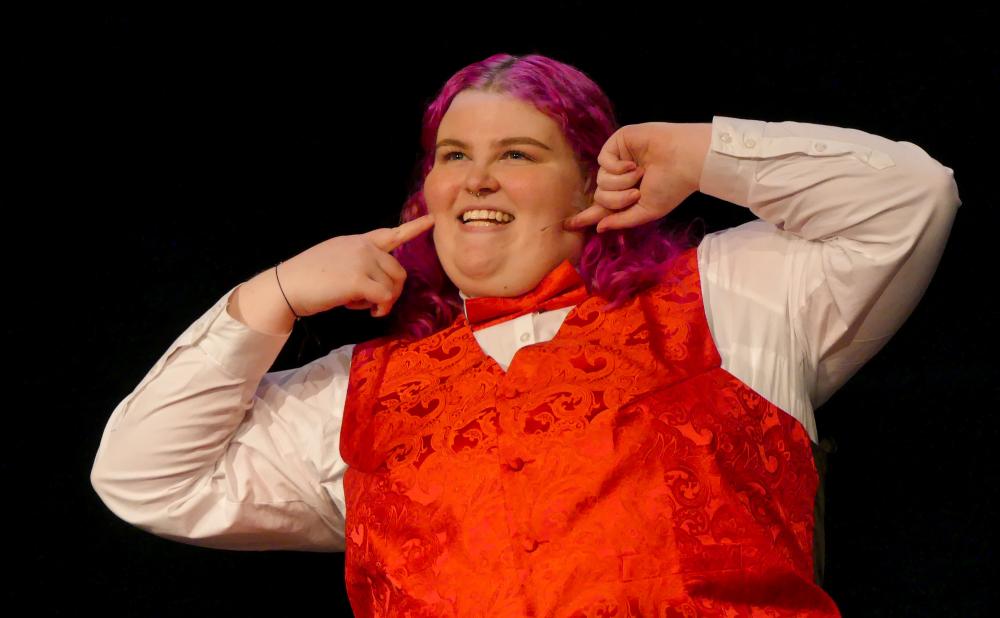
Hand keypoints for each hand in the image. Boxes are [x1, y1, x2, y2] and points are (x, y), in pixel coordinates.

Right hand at [278, 214, 434, 317]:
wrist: (287, 286)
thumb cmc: (308, 278)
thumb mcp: (335, 259)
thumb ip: (358, 262)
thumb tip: (376, 281)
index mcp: (358, 241)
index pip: (390, 233)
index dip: (413, 228)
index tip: (432, 220)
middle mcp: (363, 247)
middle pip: (399, 270)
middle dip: (392, 290)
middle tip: (374, 304)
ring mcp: (362, 261)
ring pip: (394, 285)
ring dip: (384, 301)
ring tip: (363, 305)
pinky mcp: (359, 280)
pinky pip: (385, 297)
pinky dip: (379, 308)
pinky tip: (364, 310)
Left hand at [563, 122, 707, 232]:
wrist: (684, 159)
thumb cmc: (672, 186)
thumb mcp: (647, 211)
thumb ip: (622, 220)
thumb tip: (598, 228)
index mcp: (628, 195)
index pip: (602, 208)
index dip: (585, 217)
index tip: (568, 224)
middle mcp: (620, 178)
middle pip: (601, 198)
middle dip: (617, 199)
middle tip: (636, 192)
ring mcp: (617, 161)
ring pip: (600, 181)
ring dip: (620, 183)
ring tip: (640, 175)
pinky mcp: (616, 144)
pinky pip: (603, 162)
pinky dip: (617, 167)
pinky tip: (633, 164)